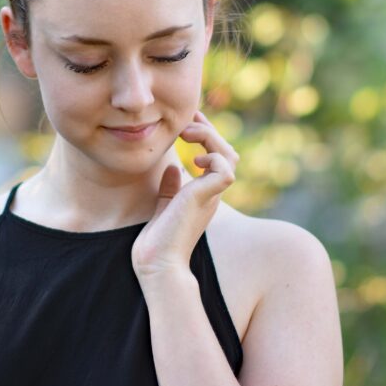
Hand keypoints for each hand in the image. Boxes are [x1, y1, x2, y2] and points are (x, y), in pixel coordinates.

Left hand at [131, 110, 238, 281]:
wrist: (157, 265)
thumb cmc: (157, 242)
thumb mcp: (163, 206)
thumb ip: (169, 188)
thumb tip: (172, 168)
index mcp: (203, 194)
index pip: (214, 157)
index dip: (205, 136)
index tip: (188, 122)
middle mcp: (211, 193)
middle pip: (226, 152)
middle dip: (209, 130)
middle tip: (189, 120)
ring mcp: (211, 196)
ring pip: (228, 156)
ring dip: (210, 137)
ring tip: (188, 133)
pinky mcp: (206, 198)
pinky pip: (225, 168)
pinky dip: (212, 156)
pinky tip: (193, 159)